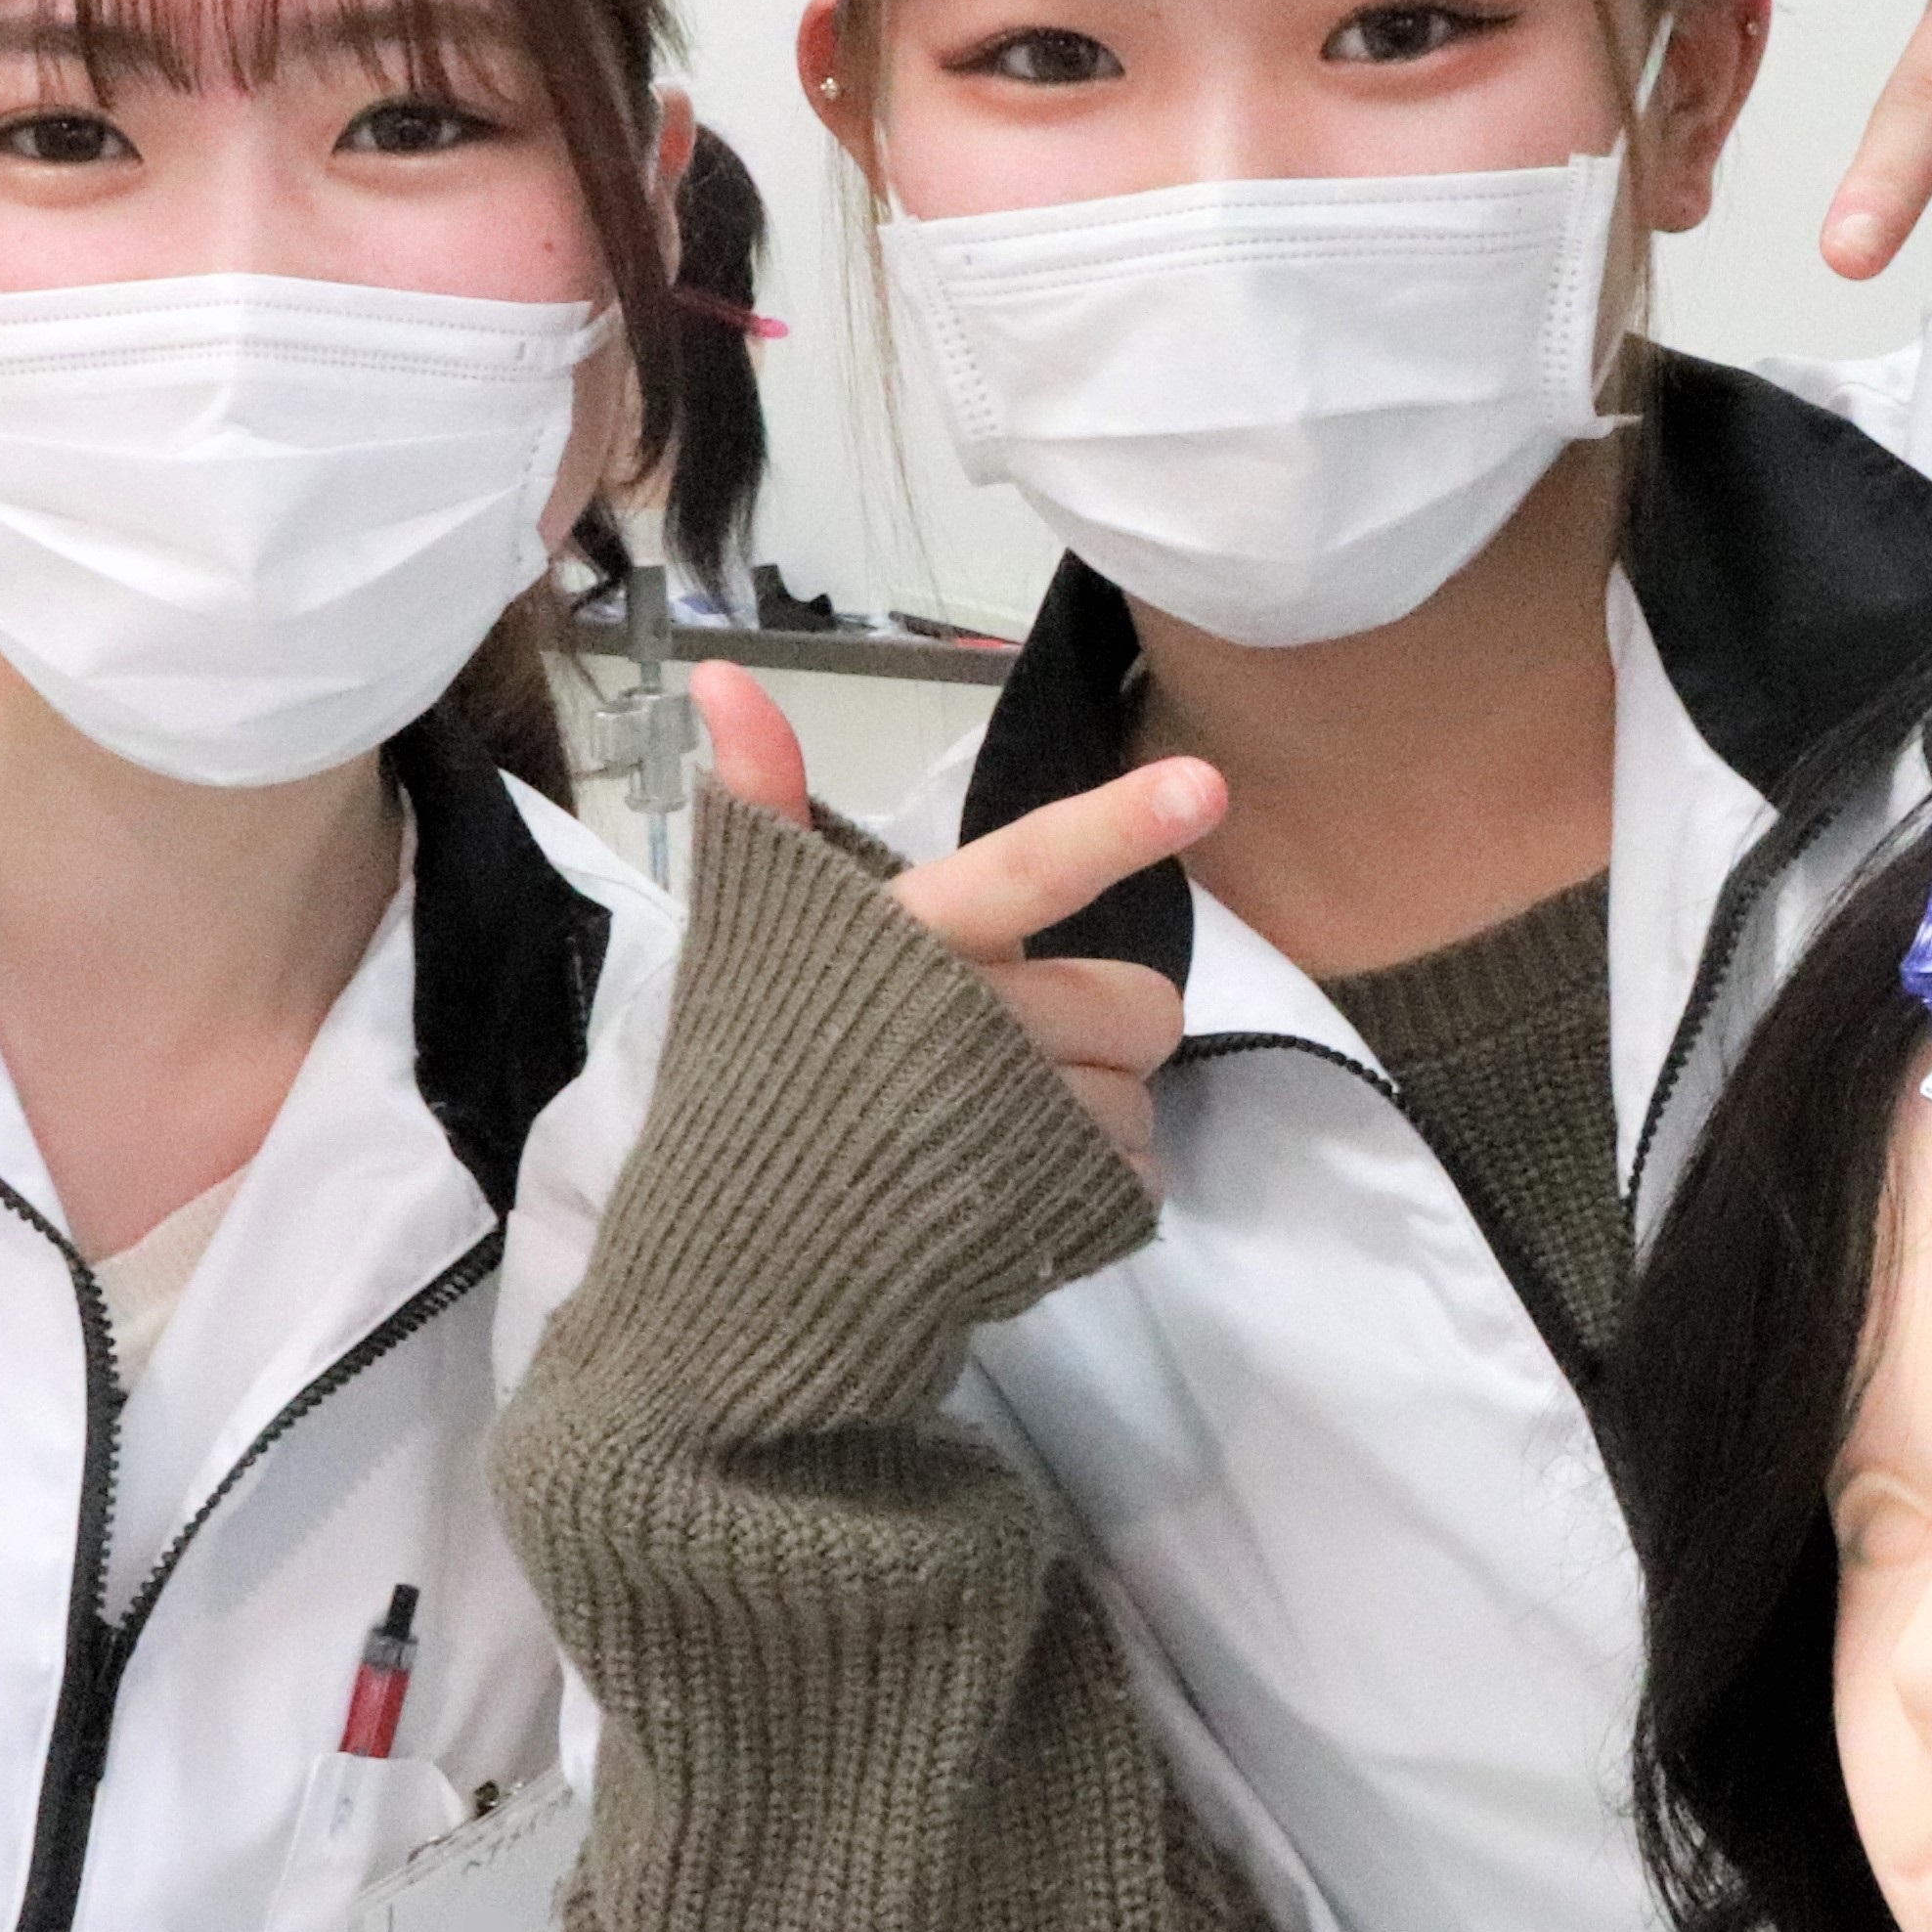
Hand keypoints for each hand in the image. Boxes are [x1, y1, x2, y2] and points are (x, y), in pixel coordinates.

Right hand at [688, 665, 1216, 1184]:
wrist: (745, 1253)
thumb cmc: (764, 1072)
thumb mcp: (761, 932)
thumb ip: (767, 803)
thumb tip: (724, 677)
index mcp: (913, 944)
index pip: (1026, 868)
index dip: (1116, 826)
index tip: (1207, 786)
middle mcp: (975, 1028)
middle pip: (1136, 1000)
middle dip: (1092, 1023)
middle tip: (1003, 1046)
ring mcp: (1020, 1128)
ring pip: (1143, 1089)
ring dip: (1091, 1107)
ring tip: (993, 1126)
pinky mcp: (1052, 1208)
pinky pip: (1140, 1173)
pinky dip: (1094, 1181)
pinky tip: (1018, 1183)